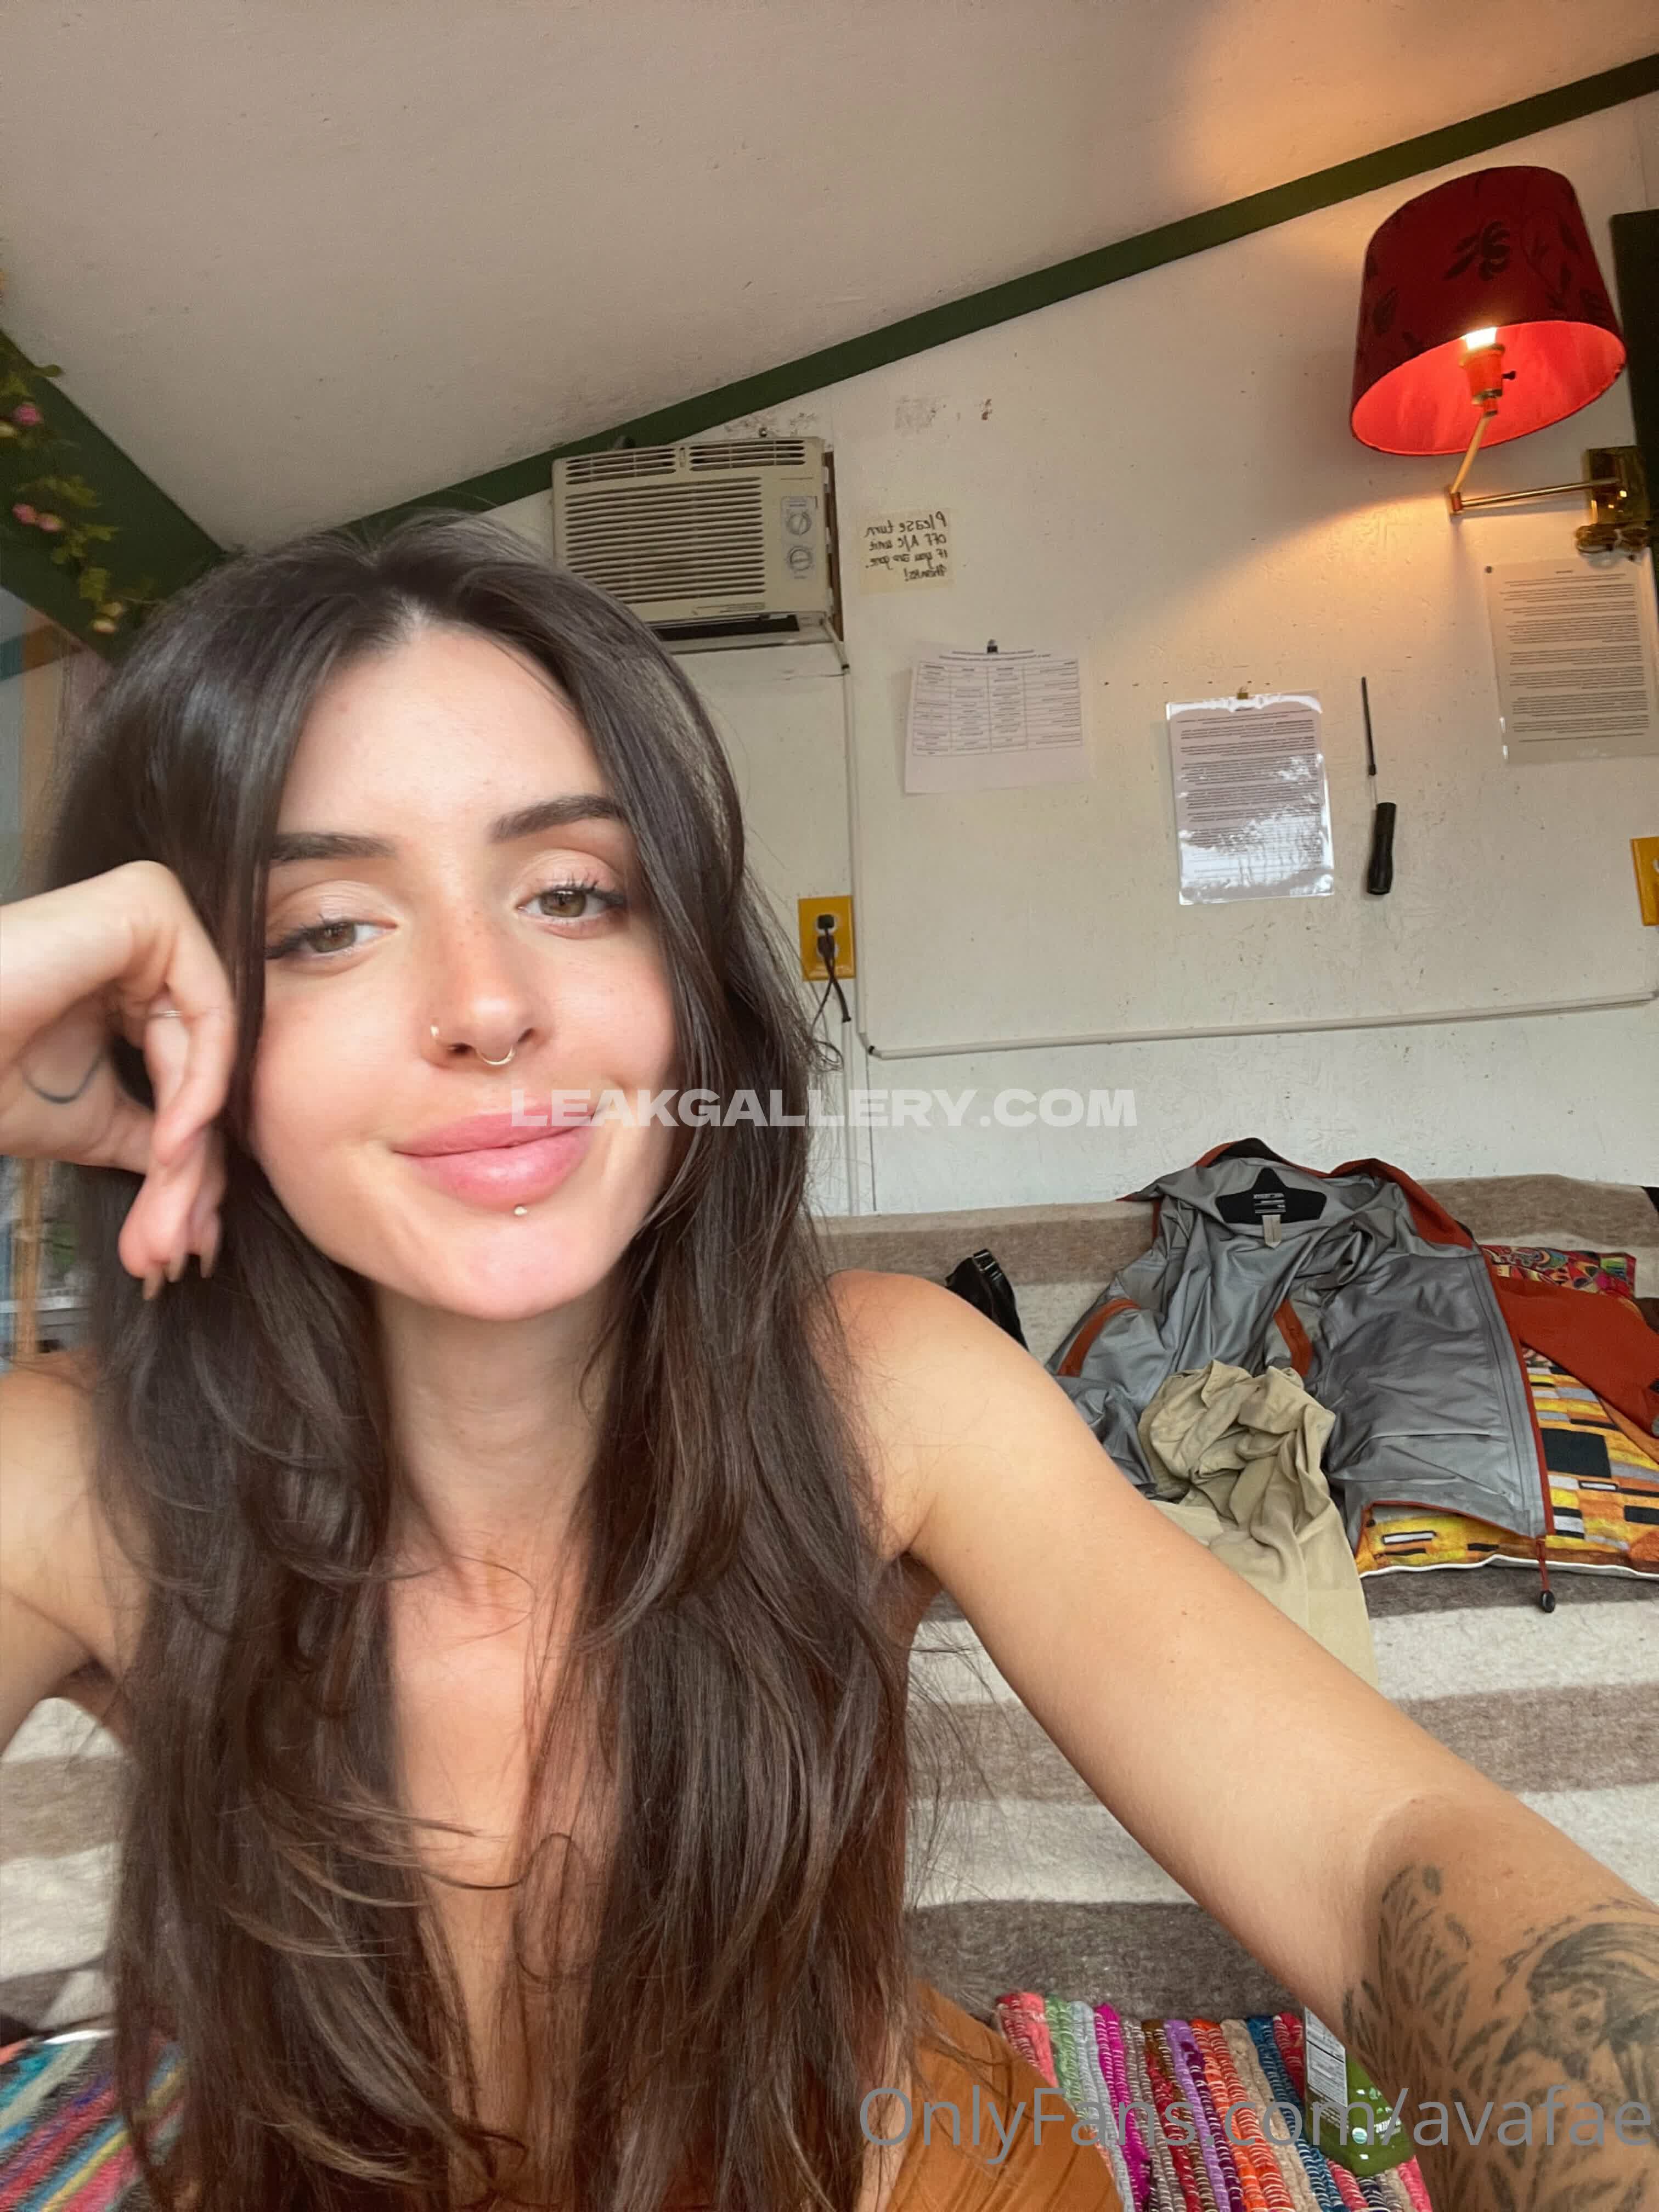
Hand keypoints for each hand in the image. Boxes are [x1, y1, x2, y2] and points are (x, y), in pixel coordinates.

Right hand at [0, 861, 235, 1293]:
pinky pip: (209, 1007)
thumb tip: (208, 1190)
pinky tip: (171, 1144)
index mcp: (133, 981)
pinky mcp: (150, 903)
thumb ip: (161, 1136)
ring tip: (168, 1212)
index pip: (192, 1069)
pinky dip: (200, 1083)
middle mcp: (149, 942)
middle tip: (179, 1245)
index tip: (184, 1239)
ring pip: (212, 1045)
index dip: (190, 1160)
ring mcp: (152, 916)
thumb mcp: (95, 1120)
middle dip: (192, 1167)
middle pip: (205, 1062)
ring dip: (192, 1144)